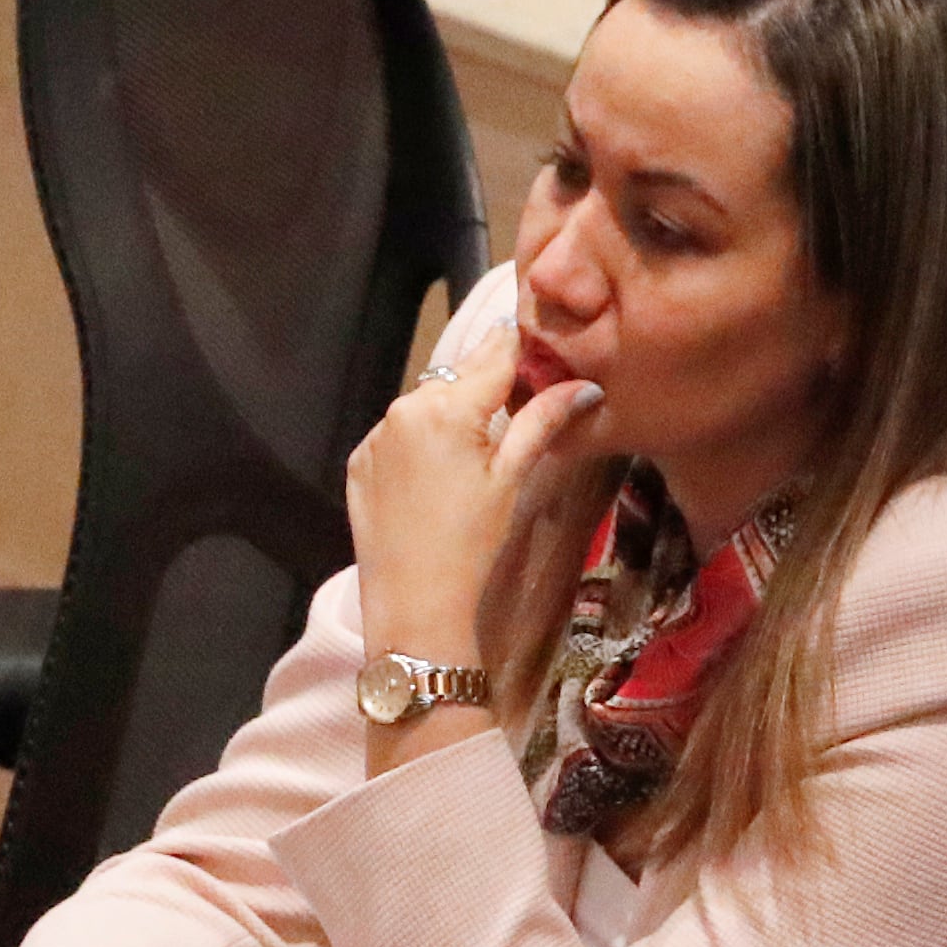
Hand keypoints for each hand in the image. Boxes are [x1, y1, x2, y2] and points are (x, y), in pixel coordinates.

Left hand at [347, 319, 603, 664]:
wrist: (414, 605)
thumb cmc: (473, 543)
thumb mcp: (512, 478)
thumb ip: (544, 420)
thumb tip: (587, 385)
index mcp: (447, 406)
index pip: (495, 351)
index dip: (523, 343)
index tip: (545, 340)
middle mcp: (404, 407)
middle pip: (459, 374)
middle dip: (489, 379)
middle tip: (521, 395)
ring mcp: (376, 434)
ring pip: (426, 401)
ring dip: (453, 409)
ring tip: (478, 444)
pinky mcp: (360, 460)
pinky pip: (398, 432)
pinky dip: (422, 439)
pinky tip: (439, 473)